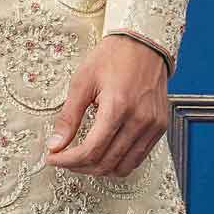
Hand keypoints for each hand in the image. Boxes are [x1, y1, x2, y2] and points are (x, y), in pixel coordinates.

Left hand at [43, 35, 168, 178]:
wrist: (144, 44)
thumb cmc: (113, 57)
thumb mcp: (82, 82)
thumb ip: (69, 117)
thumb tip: (55, 144)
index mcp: (118, 107)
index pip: (91, 150)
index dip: (68, 160)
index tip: (53, 158)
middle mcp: (139, 120)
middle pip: (106, 163)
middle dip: (79, 166)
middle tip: (63, 159)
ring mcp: (153, 126)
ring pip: (123, 167)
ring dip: (99, 169)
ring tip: (82, 159)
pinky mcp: (160, 128)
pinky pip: (138, 158)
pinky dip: (118, 162)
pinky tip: (104, 153)